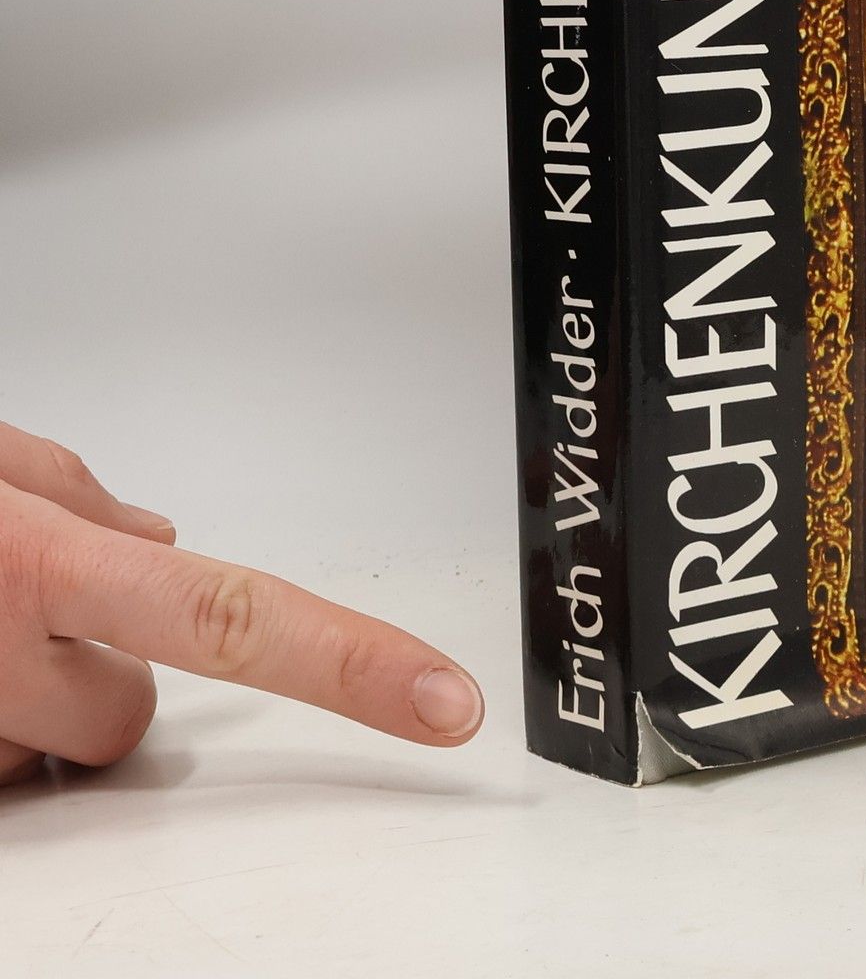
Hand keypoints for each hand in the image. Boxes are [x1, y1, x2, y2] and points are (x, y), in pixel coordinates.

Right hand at [0, 422, 481, 787]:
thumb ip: (72, 498)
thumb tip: (155, 538)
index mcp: (37, 565)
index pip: (234, 621)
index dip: (352, 664)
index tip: (446, 701)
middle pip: (128, 713)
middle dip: (104, 667)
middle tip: (17, 608)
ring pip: (50, 745)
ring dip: (23, 700)